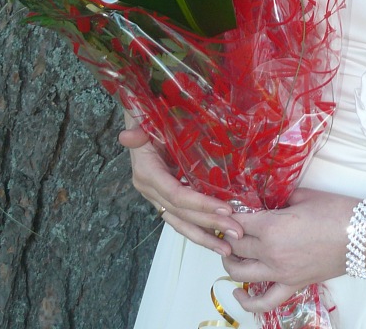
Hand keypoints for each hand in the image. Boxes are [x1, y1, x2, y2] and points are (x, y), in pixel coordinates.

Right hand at [119, 123, 243, 254]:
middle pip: (182, 214)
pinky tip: (215, 238)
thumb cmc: (148, 117)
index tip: (227, 209)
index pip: (176, 195)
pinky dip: (198, 229)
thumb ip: (138, 132)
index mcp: (147, 173)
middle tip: (237, 234)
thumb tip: (128, 136)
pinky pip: (181, 218)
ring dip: (205, 236)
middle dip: (210, 225)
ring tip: (228, 249)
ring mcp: (156, 196)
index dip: (200, 204)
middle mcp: (150, 189)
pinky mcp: (163, 197)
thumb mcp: (144, 121)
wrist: (140, 119)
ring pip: (181, 223)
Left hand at [221, 189, 353, 313]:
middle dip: (227, 236)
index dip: (228, 216)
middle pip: (235, 246)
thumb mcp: (303, 196)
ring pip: (240, 274)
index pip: (237, 222)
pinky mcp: (293, 285)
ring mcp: (281, 273)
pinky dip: (248, 303)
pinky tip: (238, 295)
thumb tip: (267, 201)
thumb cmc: (337, 210)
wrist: (363, 235)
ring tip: (230, 253)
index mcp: (272, 227)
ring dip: (229, 262)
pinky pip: (265, 301)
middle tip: (227, 228)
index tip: (225, 212)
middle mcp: (271, 253)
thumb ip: (280, 199)